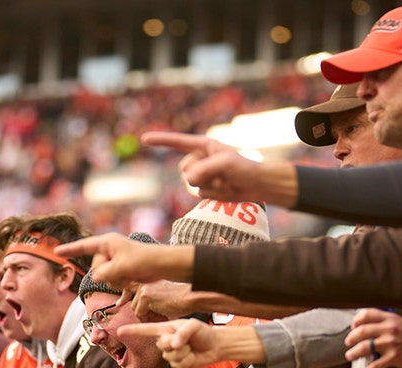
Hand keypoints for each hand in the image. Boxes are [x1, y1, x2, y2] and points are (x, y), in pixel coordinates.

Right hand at [55, 233, 192, 289]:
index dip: (69, 250)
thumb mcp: (118, 268)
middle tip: (124, 272)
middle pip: (96, 267)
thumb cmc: (143, 261)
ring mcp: (118, 259)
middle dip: (106, 274)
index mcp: (107, 243)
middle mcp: (110, 249)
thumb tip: (97, 278)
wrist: (164, 265)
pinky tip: (125, 294)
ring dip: (116, 281)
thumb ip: (102, 274)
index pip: (83, 246)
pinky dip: (121, 286)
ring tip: (130, 276)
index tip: (56, 251)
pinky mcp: (125, 269)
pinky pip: (115, 280)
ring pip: (105, 276)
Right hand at [119, 318, 219, 367]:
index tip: (119, 330)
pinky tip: (192, 356)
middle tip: (186, 340)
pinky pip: (178, 364)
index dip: (132, 330)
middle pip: (162, 345)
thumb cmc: (203, 332)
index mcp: (165, 329)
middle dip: (175, 343)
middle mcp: (165, 341)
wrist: (214, 346)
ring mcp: (170, 354)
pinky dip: (188, 359)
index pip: (146, 330)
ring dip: (184, 352)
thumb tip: (174, 344)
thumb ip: (183, 332)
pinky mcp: (177, 365)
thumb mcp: (194, 325)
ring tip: (191, 347)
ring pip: (171, 356)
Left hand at [129, 280, 194, 319]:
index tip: (120, 303)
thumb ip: (148, 298)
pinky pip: (141, 314)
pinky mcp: (145, 296)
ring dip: (148, 317)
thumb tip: (139, 309)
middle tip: (160, 317)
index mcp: (147, 279)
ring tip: (163, 316)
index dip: (124, 296)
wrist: (190, 297)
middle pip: (134, 304)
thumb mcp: (161, 296)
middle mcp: (143, 282)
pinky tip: (162, 316)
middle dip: (144, 314)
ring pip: (136, 310)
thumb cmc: (180, 298)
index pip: (129, 286)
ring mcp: (143, 288)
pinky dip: (150, 319)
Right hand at [140, 132, 295, 204]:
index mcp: (204, 146)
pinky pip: (199, 193)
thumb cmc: (244, 168)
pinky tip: (225, 190)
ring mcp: (202, 174)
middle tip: (221, 175)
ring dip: (208, 185)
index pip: (178, 142)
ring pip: (190, 183)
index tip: (144, 139)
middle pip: (184, 169)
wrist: (258, 185)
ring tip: (225, 182)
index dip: (161, 140)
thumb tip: (188, 180)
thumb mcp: (224, 163)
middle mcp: (200, 159)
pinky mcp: (206, 188)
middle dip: (200, 175)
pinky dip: (212, 193)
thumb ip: (204, 169)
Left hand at [343, 309, 401, 367]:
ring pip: (365, 347)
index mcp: (390, 319)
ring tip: (350, 356)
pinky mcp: (394, 357)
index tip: (353, 327)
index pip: (366, 314)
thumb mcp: (400, 323)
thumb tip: (368, 328)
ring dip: (354, 353)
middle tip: (348, 343)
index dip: (356, 320)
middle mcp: (389, 329)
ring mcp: (391, 343)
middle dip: (351, 338)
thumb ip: (385, 323)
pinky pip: (375, 365)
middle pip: (362, 331)